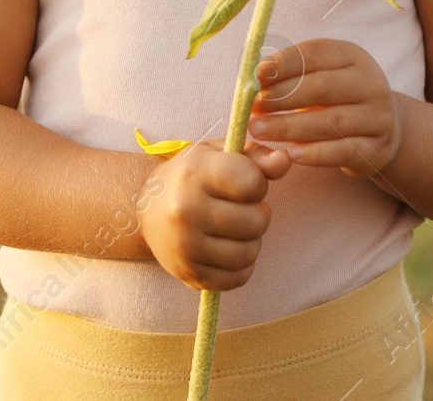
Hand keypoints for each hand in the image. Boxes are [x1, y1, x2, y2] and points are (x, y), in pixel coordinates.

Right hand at [136, 136, 290, 290]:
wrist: (147, 208)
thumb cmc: (193, 175)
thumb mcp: (221, 153)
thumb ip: (258, 157)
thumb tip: (285, 161)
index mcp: (195, 173)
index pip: (253, 183)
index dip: (257, 183)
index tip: (243, 184)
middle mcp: (186, 210)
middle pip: (257, 221)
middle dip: (258, 213)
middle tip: (242, 208)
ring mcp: (185, 246)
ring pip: (249, 252)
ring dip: (252, 241)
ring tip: (237, 229)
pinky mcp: (188, 273)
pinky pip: (237, 278)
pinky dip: (242, 266)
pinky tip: (230, 249)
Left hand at [247, 38, 402, 178]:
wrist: (384, 127)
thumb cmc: (339, 97)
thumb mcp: (323, 75)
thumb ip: (292, 74)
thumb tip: (254, 76)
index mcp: (353, 56)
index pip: (315, 54)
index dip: (284, 63)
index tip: (256, 75)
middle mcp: (370, 83)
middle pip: (322, 87)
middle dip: (282, 97)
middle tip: (252, 107)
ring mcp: (377, 117)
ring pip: (331, 122)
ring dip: (290, 127)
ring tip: (259, 130)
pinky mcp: (377, 148)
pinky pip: (343, 151)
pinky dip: (315, 154)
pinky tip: (290, 154)